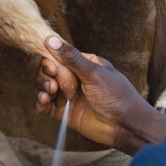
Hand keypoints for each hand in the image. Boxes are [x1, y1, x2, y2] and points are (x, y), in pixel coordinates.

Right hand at [34, 37, 165, 154]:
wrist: (125, 126)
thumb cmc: (116, 96)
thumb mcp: (94, 73)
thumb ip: (71, 58)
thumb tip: (51, 40)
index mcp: (82, 64)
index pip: (57, 56)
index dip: (46, 59)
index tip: (44, 66)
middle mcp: (73, 78)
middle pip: (47, 72)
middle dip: (44, 77)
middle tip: (52, 85)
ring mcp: (68, 95)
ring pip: (43, 87)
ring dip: (40, 89)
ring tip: (48, 95)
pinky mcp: (64, 112)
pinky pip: (45, 105)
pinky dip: (40, 104)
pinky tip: (43, 104)